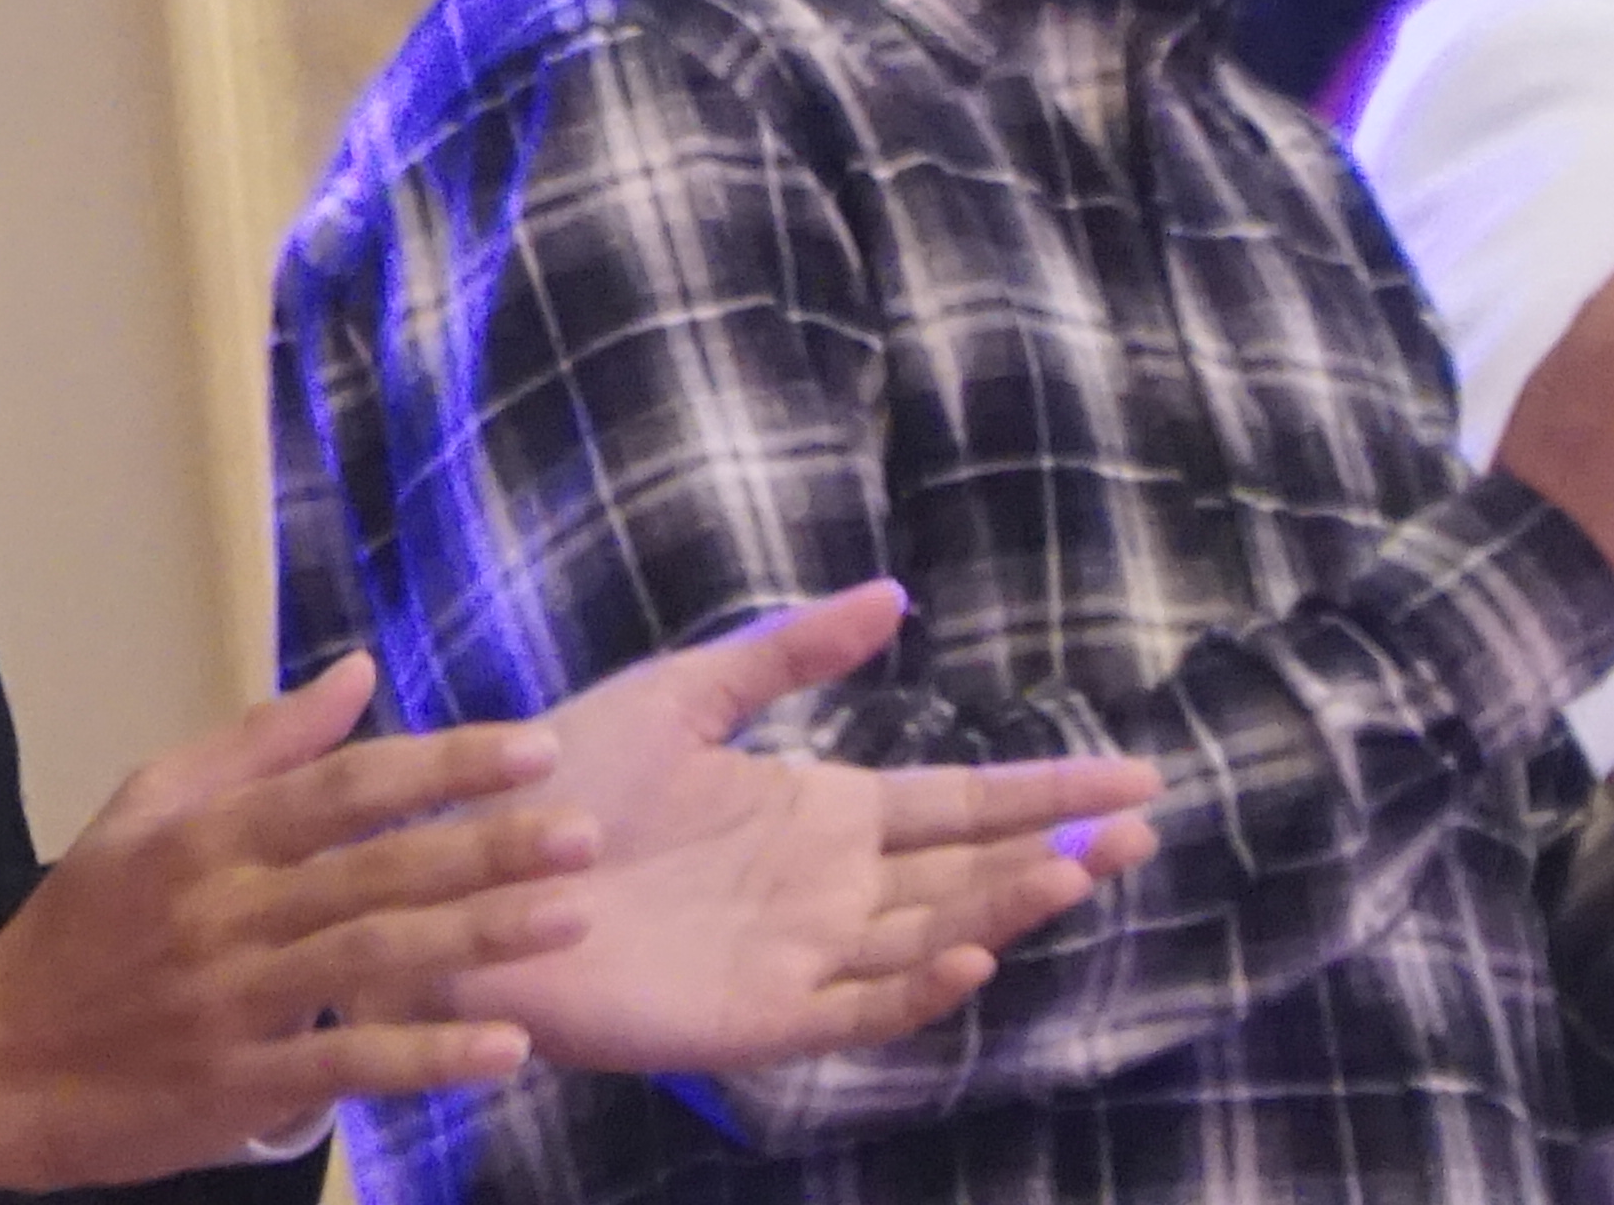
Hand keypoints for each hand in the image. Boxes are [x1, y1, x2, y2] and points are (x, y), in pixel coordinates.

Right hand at [0, 653, 595, 1188]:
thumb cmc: (78, 932)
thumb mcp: (142, 813)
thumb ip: (253, 746)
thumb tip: (356, 674)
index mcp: (204, 837)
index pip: (341, 786)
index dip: (442, 765)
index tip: (535, 749)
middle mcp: (224, 910)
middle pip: (373, 867)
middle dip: (486, 845)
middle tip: (585, 832)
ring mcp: (233, 1001)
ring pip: (373, 958)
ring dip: (478, 938)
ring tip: (571, 918)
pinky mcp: (237, 1086)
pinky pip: (347, 1065)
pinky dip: (427, 1054)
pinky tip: (505, 1047)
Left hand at [445, 582, 1161, 1073]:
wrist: (471, 868)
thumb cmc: (563, 783)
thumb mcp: (681, 696)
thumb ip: (786, 653)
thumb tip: (892, 598)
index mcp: (819, 814)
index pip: (958, 804)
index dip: (1044, 792)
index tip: (1136, 775)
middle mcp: (829, 889)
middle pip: (968, 872)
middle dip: (1056, 851)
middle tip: (1143, 825)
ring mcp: (801, 955)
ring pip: (931, 936)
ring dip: (1003, 908)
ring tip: (1075, 869)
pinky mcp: (758, 1016)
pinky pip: (856, 1008)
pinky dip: (916, 985)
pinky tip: (969, 954)